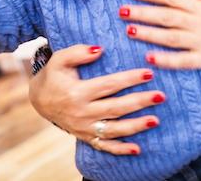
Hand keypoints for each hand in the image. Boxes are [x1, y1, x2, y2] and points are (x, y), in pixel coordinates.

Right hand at [28, 44, 164, 155]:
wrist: (40, 100)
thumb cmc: (54, 75)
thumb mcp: (60, 59)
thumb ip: (78, 52)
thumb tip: (99, 49)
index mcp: (77, 92)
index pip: (109, 85)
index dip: (129, 79)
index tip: (148, 73)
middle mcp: (82, 112)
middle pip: (116, 108)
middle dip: (140, 102)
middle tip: (161, 96)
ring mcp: (84, 128)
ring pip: (114, 129)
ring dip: (136, 126)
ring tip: (155, 120)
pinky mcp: (86, 137)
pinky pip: (105, 146)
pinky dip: (121, 149)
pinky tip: (137, 149)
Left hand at [120, 0, 200, 72]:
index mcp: (200, 7)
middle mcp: (198, 22)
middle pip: (166, 15)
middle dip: (143, 12)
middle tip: (122, 10)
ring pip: (170, 36)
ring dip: (149, 33)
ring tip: (129, 30)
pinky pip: (183, 59)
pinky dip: (166, 59)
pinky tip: (150, 58)